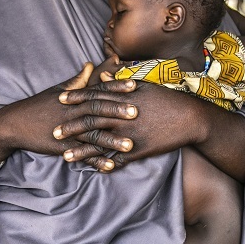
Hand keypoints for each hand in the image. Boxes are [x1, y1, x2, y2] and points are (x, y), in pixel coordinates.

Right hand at [0, 63, 138, 172]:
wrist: (14, 124)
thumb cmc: (38, 106)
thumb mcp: (58, 90)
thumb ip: (77, 80)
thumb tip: (90, 65)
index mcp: (74, 98)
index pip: (98, 90)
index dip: (116, 87)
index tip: (135, 85)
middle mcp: (72, 112)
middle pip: (97, 110)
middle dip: (117, 111)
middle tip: (138, 113)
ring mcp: (67, 130)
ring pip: (93, 134)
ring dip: (112, 141)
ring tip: (131, 145)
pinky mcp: (62, 147)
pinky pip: (82, 155)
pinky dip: (96, 161)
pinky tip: (111, 166)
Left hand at [56, 81, 244, 179]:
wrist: (190, 117)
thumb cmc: (167, 99)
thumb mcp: (144, 85)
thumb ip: (120, 81)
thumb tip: (102, 73)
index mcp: (124, 97)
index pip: (94, 95)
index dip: (76, 97)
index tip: (60, 99)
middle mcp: (123, 115)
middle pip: (91, 120)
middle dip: (71, 126)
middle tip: (54, 132)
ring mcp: (130, 134)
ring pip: (99, 143)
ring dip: (81, 151)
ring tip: (65, 157)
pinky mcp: (139, 150)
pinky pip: (117, 160)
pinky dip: (104, 165)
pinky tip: (92, 170)